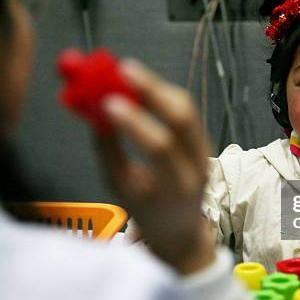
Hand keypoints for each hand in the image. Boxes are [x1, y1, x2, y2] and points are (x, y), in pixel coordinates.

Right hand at [95, 59, 213, 273]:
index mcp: (176, 189)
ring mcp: (206, 152)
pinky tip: (143, 84)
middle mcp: (198, 167)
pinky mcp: (204, 140)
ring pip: (187, 109)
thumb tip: (94, 111)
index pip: (160, 149)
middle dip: (152, 90)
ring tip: (128, 71)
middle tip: (123, 69)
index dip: (135, 123)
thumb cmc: (146, 212)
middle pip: (182, 120)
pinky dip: (163, 93)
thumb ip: (109, 152)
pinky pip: (186, 110)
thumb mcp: (121, 190)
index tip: (108, 102)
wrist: (181, 230)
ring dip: (157, 86)